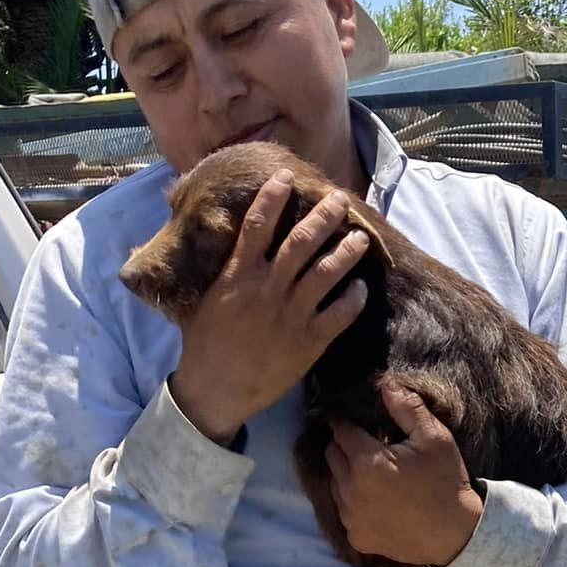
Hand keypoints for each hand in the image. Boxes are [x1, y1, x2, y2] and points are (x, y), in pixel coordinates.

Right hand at [169, 172, 369, 442]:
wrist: (215, 390)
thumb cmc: (204, 345)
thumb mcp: (207, 299)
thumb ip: (222, 271)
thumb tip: (220, 246)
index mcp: (239, 275)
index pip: (257, 224)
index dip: (273, 197)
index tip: (288, 176)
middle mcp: (267, 288)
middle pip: (301, 241)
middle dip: (323, 216)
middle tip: (339, 199)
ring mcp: (290, 315)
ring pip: (326, 272)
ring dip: (346, 251)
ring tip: (361, 237)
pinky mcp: (308, 342)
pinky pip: (338, 315)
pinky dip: (352, 299)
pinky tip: (361, 288)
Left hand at [327, 383, 482, 566]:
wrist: (456, 536)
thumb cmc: (446, 483)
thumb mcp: (435, 438)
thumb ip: (407, 408)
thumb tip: (385, 385)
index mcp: (367, 461)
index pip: (340, 430)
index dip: (346, 421)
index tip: (355, 420)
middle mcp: (350, 490)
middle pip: (332, 455)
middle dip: (344, 446)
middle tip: (367, 445)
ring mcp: (351, 517)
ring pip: (334, 483)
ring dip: (346, 474)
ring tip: (371, 473)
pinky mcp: (356, 537)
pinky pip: (344, 511)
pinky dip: (353, 502)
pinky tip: (376, 500)